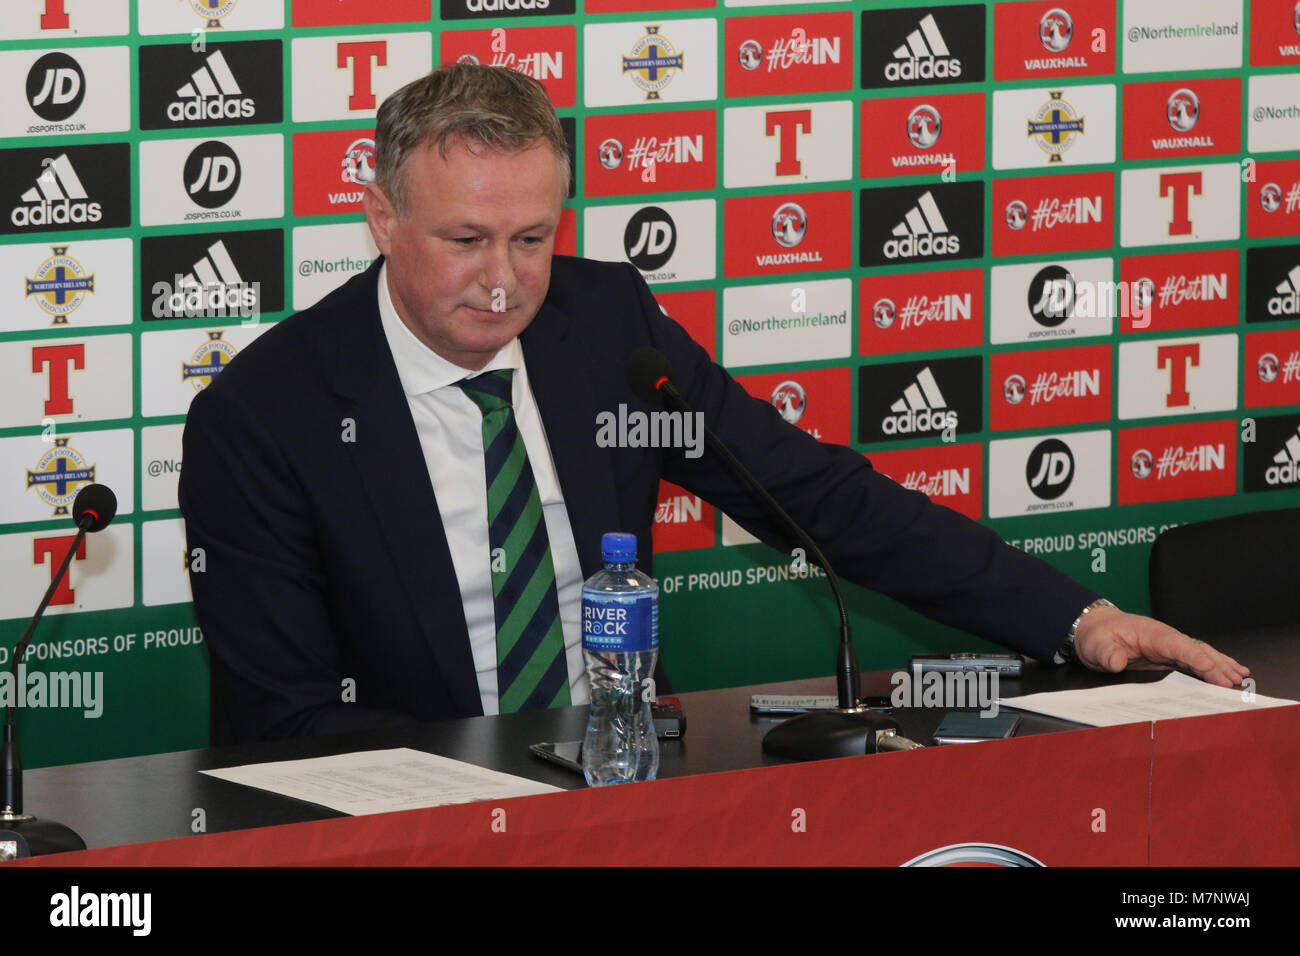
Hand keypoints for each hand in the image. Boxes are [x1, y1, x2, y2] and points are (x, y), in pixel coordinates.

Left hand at [1072, 605, 1250, 687]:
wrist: (1095, 629)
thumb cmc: (1097, 636)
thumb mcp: (1097, 645)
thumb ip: (1108, 653)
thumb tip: (1117, 662)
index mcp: (1152, 634)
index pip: (1179, 645)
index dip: (1196, 657)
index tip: (1212, 670)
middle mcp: (1166, 639)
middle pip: (1197, 650)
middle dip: (1217, 665)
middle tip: (1234, 682)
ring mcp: (1170, 647)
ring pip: (1201, 654)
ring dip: (1221, 665)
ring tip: (1241, 677)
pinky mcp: (1169, 656)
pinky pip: (1195, 660)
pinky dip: (1213, 666)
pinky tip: (1229, 673)